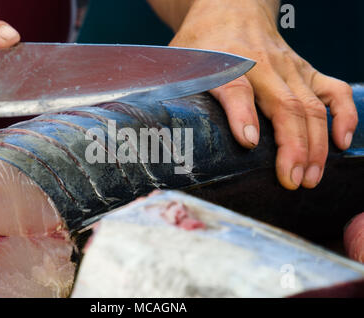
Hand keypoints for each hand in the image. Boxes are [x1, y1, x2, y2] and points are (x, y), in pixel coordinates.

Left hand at [166, 0, 357, 189]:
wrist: (231, 7)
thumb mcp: (180, 60)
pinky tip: (343, 143)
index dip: (243, 115)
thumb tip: (157, 130)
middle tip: (291, 180)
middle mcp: (265, 66)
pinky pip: (334, 90)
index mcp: (227, 62)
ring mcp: (290, 68)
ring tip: (310, 177)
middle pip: (284, 105)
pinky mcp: (306, 70)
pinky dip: (345, 115)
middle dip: (292, 147)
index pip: (236, 88)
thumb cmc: (203, 41)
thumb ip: (171, 89)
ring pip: (311, 106)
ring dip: (316, 144)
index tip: (249, 143)